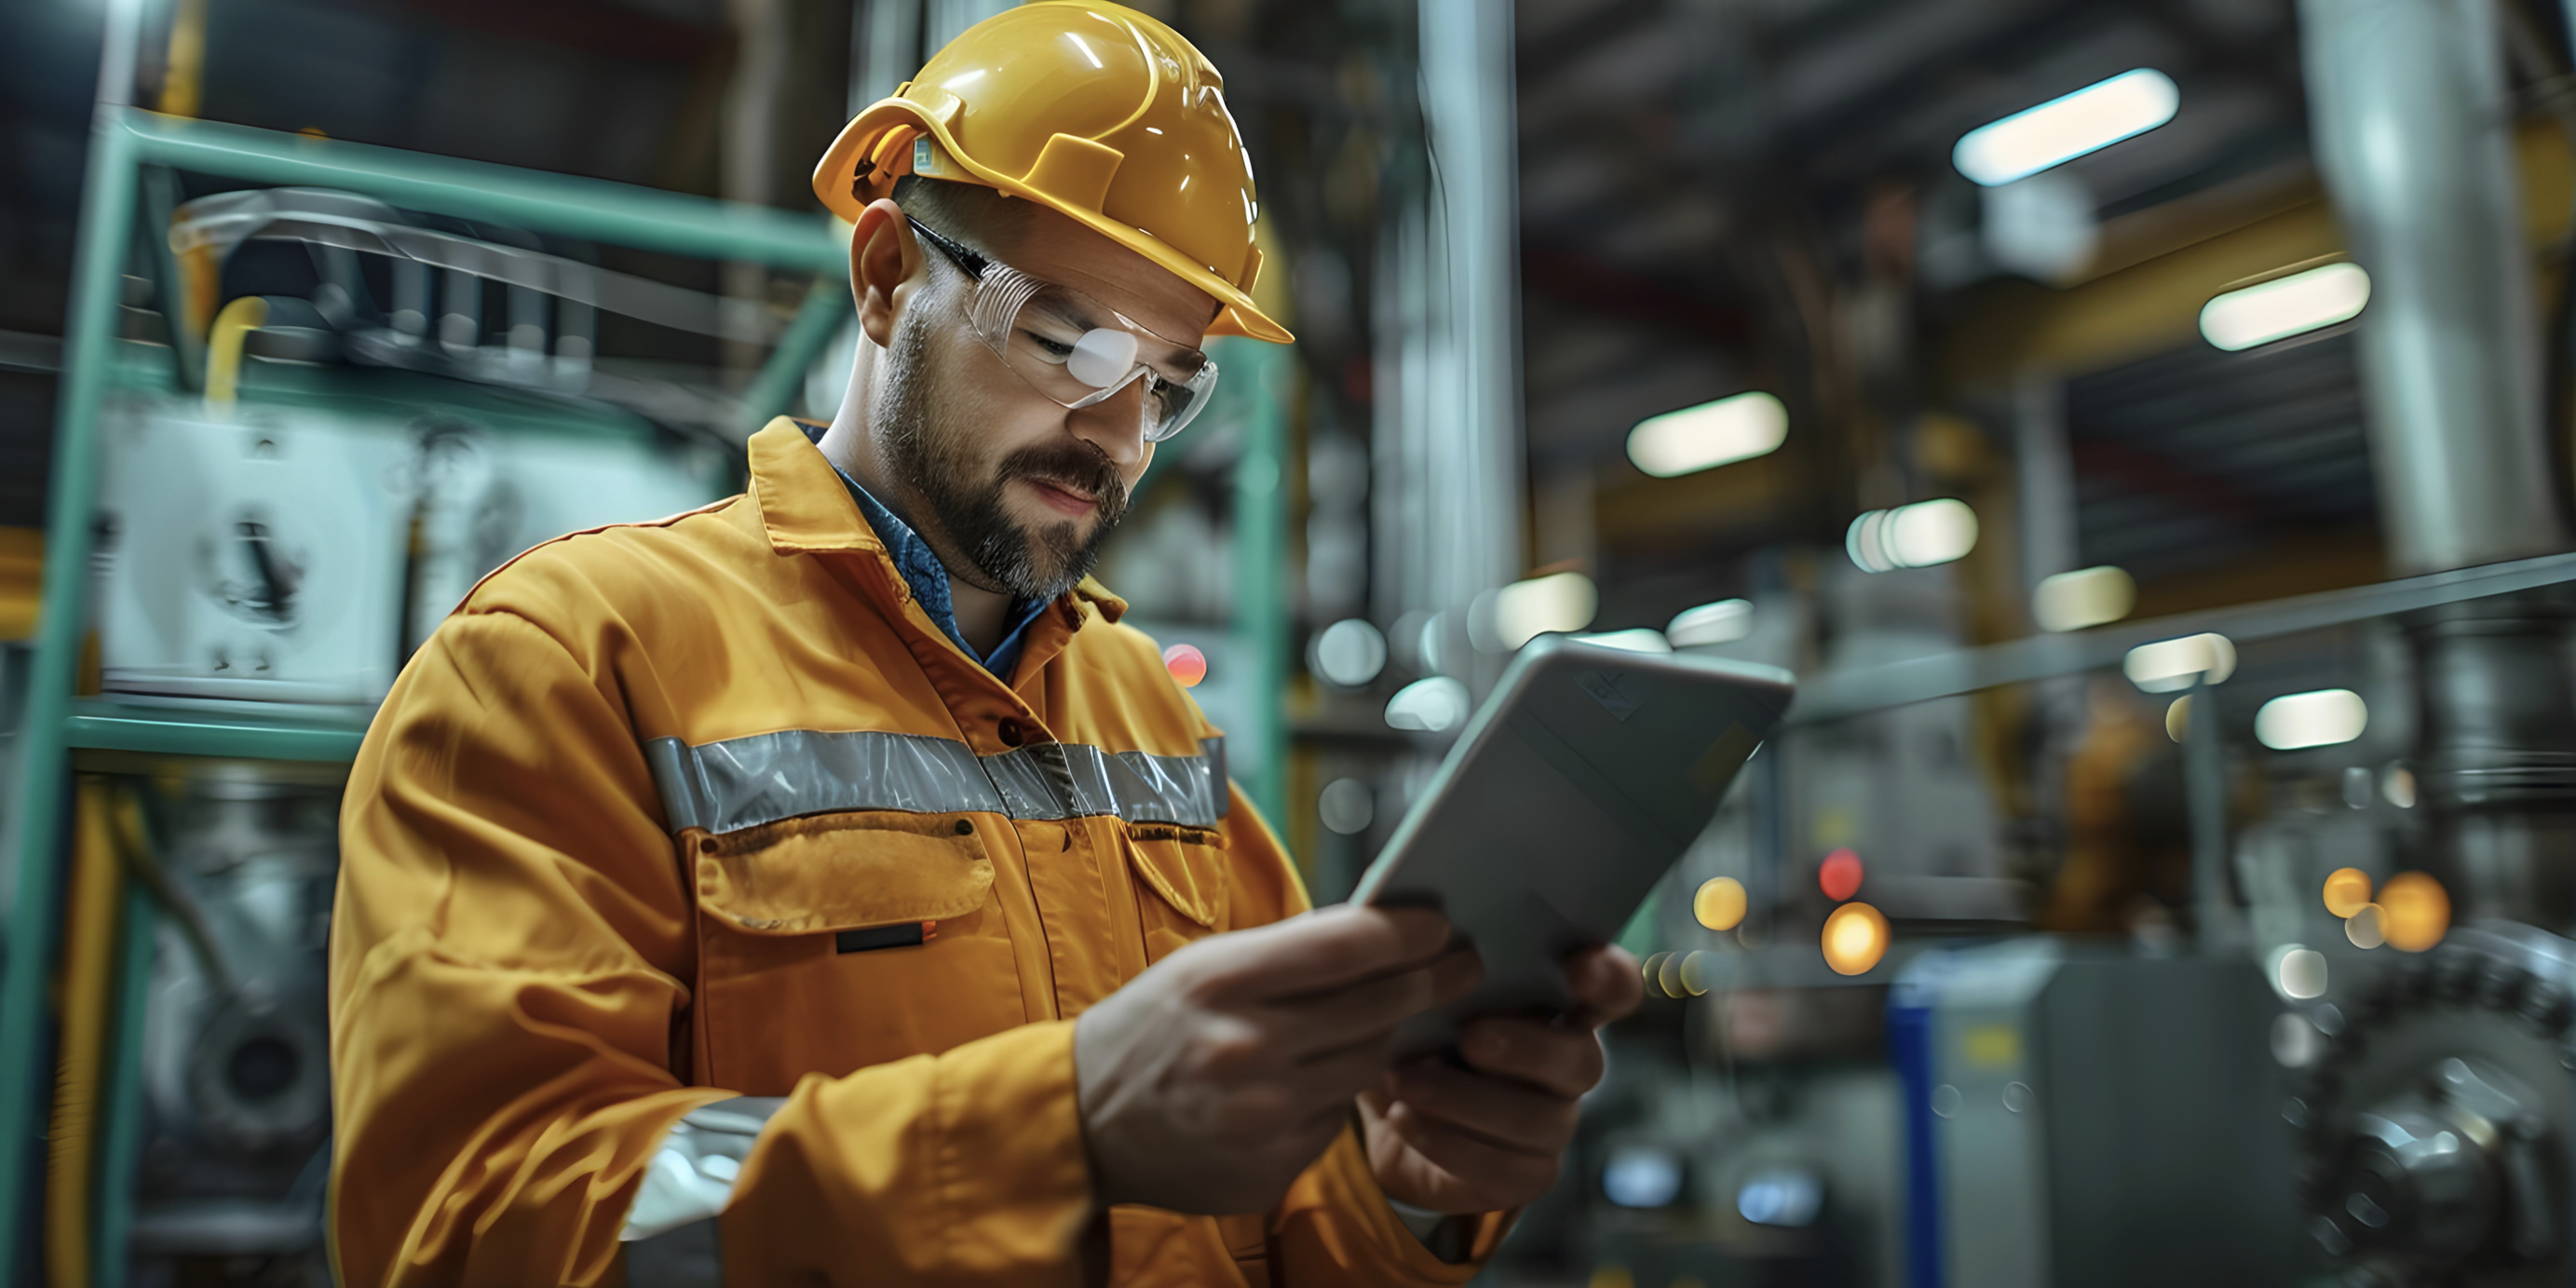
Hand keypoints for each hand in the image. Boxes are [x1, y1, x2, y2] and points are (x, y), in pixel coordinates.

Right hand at [1074, 906, 1482, 1214]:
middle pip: (1377, 1007)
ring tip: (1386, 1017)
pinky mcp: (1271, 1168)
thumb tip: (1380, 930)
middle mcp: (1244, 1049)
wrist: (1084, 1122)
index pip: (1345, 947)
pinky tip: (1316, 1080)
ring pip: (1368, 1066)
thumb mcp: (1202, 968)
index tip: (1440, 923)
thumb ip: (1286, 952)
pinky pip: (1336, 1122)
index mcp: (1221, 982)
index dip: (1406, 932)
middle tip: (1461, 964)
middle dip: (1428, 980)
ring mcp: (1261, 1116)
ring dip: (1384, 1039)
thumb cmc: (1151, 1030)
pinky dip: (1335, 1096)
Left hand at [1359, 943, 1643, 1214]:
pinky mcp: (1526, 1173)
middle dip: (1529, 1048)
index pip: (1614, 988)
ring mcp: (1553, 1122)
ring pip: (1539, 1121)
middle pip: (1583, 1061)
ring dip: (1466, 1099)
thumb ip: (1436, 954)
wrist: (1388, 1109)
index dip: (1609, 977)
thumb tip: (1412, 914)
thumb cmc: (1416, 1029)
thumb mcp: (1419, 987)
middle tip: (1471, 1036)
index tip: (1578, 965)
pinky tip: (1405, 1117)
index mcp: (1559, 1004)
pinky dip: (1448, 1142)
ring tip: (1405, 1079)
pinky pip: (1505, 1168)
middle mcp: (1569, 1062)